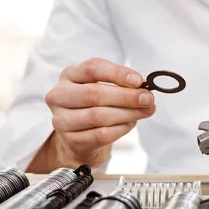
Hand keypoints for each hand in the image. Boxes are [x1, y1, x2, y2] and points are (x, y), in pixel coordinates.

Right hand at [28, 58, 155, 171]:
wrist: (79, 135)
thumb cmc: (94, 103)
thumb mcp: (104, 85)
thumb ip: (122, 83)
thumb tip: (144, 89)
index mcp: (70, 74)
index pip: (92, 68)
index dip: (117, 73)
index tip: (139, 80)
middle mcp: (60, 95)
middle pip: (94, 94)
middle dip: (126, 96)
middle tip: (148, 99)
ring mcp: (62, 119)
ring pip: (98, 116)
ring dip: (128, 113)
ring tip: (145, 111)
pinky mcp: (71, 140)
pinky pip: (101, 135)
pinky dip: (121, 128)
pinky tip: (131, 123)